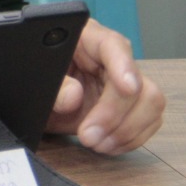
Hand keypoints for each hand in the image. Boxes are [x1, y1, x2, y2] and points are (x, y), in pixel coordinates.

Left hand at [45, 18, 164, 154]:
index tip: (127, 87)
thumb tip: (74, 96)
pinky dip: (129, 139)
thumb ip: (53, 87)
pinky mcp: (130, 107)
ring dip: (126, 131)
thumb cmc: (35, 78)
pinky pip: (148, 123)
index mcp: (87, 40)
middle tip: (88, 137)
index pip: (113, 45)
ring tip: (95, 143)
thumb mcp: (35, 80)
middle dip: (116, 116)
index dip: (123, 65)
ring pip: (151, 105)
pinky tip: (106, 145)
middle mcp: (113, 59)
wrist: (35, 97)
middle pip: (140, 84)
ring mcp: (124, 84)